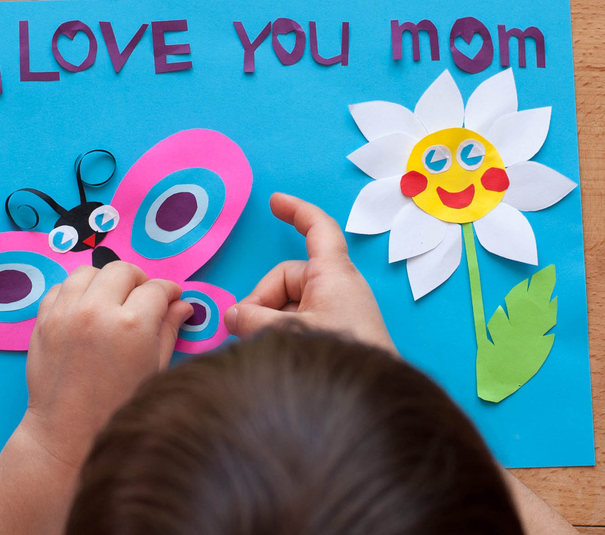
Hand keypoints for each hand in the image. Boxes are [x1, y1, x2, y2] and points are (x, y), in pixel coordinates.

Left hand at [18, 262, 193, 469]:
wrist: (68, 431)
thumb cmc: (119, 406)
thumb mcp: (154, 369)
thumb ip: (168, 330)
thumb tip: (183, 305)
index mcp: (133, 325)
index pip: (156, 289)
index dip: (169, 292)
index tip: (171, 298)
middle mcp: (98, 311)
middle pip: (122, 270)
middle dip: (138, 281)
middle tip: (142, 299)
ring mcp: (67, 314)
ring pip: (88, 272)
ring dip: (104, 281)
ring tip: (111, 300)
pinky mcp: (44, 321)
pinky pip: (60, 288)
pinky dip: (75, 292)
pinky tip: (84, 308)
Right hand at [224, 192, 394, 352]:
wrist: (372, 403)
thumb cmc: (338, 357)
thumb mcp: (288, 332)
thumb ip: (254, 319)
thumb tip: (231, 314)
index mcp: (334, 274)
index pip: (318, 228)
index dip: (296, 211)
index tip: (274, 202)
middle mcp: (339, 288)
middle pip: (290, 277)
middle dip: (263, 299)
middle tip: (246, 330)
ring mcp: (340, 313)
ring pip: (292, 304)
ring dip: (271, 322)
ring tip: (265, 350)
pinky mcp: (340, 337)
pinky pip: (303, 323)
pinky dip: (284, 333)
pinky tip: (275, 355)